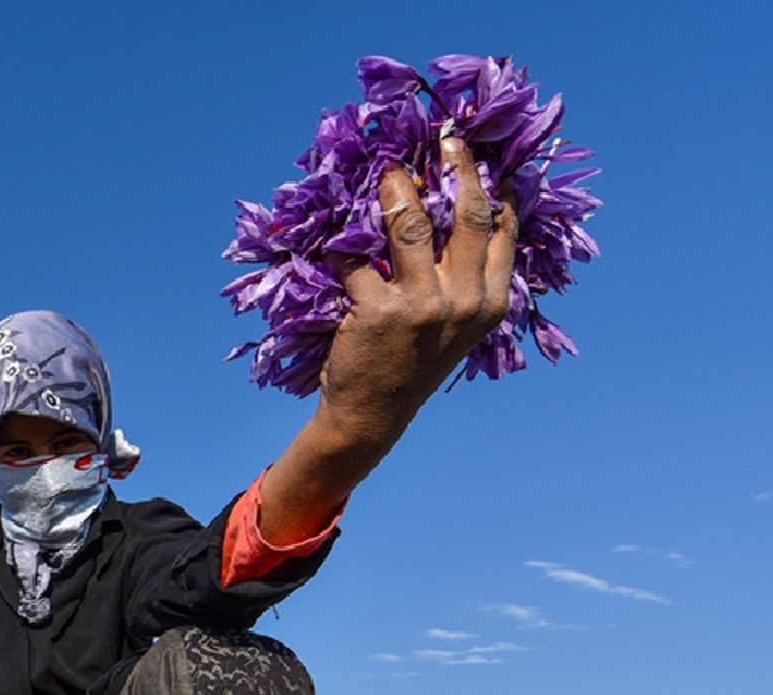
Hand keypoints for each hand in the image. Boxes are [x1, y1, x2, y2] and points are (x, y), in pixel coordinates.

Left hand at [318, 135, 519, 435]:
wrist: (373, 415)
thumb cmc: (411, 362)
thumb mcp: (455, 324)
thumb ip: (464, 277)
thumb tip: (456, 211)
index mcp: (492, 302)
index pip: (503, 231)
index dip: (495, 188)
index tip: (484, 156)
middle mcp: (465, 301)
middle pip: (468, 215)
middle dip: (459, 168)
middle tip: (446, 137)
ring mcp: (423, 305)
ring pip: (410, 225)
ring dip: (397, 189)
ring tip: (387, 169)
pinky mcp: (379, 310)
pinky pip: (357, 259)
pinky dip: (342, 244)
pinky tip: (333, 235)